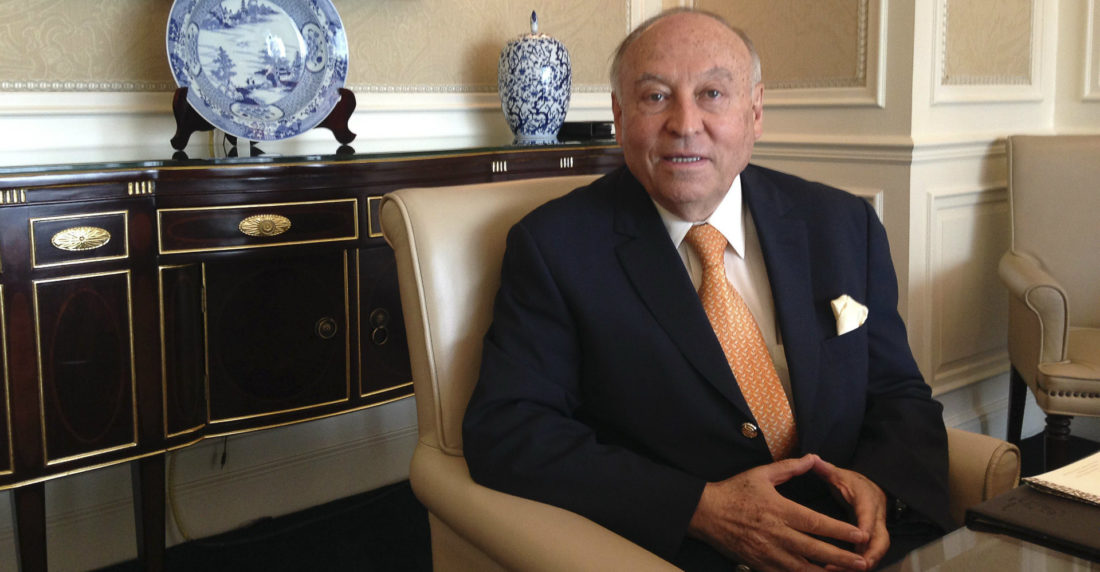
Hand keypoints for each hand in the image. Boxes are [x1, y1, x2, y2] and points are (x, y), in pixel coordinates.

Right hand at [688, 455, 871, 570]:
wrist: (705, 513)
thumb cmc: (734, 491)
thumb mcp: (761, 474)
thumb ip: (790, 467)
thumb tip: (813, 458)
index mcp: (779, 510)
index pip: (816, 523)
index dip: (840, 531)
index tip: (860, 535)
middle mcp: (776, 534)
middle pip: (815, 549)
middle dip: (842, 558)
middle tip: (863, 562)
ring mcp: (767, 552)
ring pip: (803, 568)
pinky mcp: (759, 564)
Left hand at [810, 457, 889, 570]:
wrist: (868, 487)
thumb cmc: (851, 482)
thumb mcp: (839, 474)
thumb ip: (826, 469)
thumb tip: (813, 458)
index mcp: (867, 498)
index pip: (869, 514)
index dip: (867, 527)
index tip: (861, 538)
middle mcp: (876, 515)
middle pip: (882, 538)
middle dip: (872, 553)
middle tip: (859, 565)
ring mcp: (876, 528)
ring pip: (878, 549)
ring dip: (866, 562)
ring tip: (845, 571)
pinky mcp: (872, 538)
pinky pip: (870, 553)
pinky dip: (860, 563)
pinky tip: (843, 570)